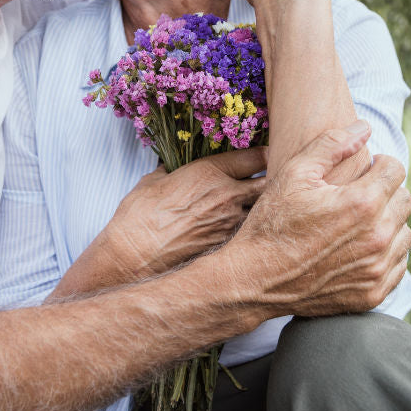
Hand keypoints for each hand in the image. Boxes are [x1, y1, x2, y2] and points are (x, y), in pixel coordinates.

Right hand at [99, 147, 267, 279]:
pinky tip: (253, 234)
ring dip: (268, 208)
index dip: (266, 154)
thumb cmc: (138, 217)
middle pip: (271, 182)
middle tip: (277, 181)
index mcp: (211, 172)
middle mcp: (228, 195)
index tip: (269, 156)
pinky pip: (252, 234)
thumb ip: (171, 171)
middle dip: (276, 180)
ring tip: (269, 208)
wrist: (133, 256)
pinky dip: (255, 232)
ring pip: (266, 210)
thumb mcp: (153, 182)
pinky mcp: (229, 248)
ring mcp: (232, 224)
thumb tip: (171, 168)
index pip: (256, 156)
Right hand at [226, 121, 410, 316]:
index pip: (396, 170)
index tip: (364, 171)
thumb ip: (332, 144)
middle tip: (357, 196)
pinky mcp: (374, 293)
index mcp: (362, 203)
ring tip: (356, 223)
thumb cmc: (273, 222)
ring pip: (404, 233)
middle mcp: (377, 237)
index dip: (379, 164)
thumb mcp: (294, 173)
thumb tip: (365, 128)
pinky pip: (398, 264)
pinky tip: (357, 248)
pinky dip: (384, 254)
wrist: (256, 280)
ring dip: (387, 223)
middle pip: (405, 200)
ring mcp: (378, 269)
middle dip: (385, 192)